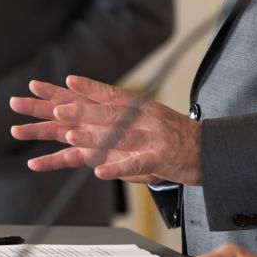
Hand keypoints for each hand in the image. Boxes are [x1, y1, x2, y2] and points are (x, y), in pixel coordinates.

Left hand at [10, 76, 200, 184]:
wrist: (209, 150)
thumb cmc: (174, 137)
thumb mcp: (146, 120)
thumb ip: (117, 121)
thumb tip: (83, 123)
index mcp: (135, 108)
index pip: (101, 95)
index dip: (76, 89)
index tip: (51, 83)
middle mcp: (139, 119)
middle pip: (99, 114)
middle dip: (71, 111)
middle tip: (47, 110)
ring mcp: (149, 138)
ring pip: (116, 136)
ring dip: (92, 136)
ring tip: (69, 137)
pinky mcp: (159, 159)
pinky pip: (135, 164)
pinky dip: (117, 168)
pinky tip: (100, 172)